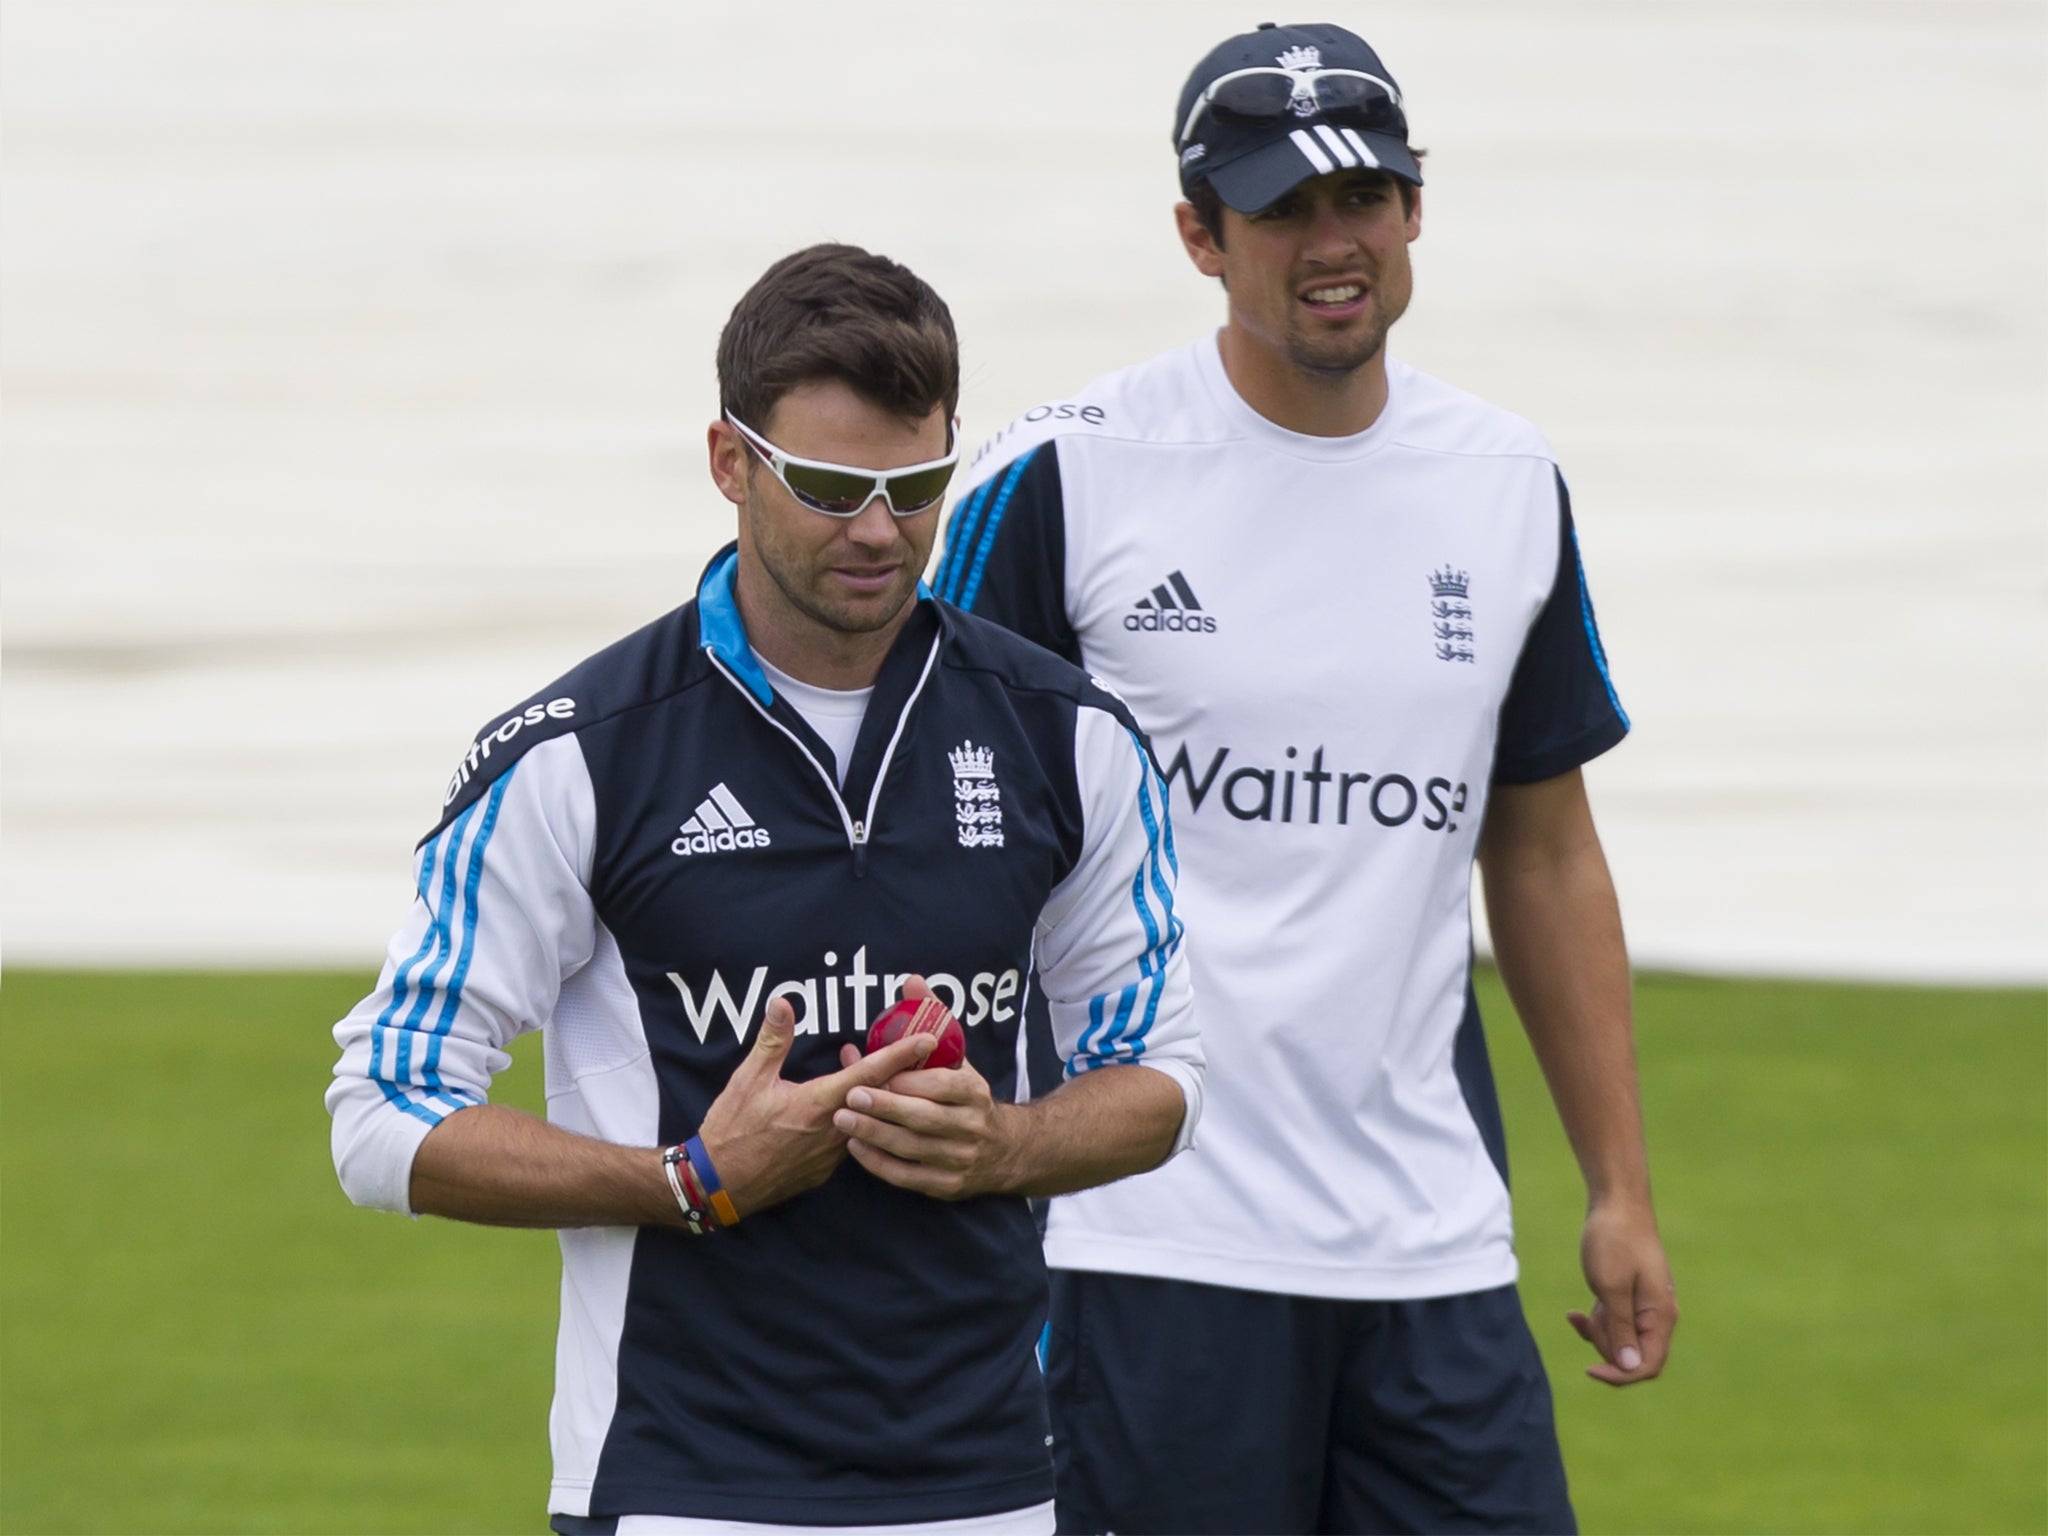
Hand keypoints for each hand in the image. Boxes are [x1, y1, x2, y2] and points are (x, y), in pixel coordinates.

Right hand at [695, 995, 933, 1220]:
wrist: (718, 1185)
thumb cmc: (732, 1130)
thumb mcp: (748, 1079)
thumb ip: (772, 1041)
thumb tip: (782, 1002)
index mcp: (819, 1104)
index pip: (870, 1074)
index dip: (901, 1055)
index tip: (929, 1039)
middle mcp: (834, 1131)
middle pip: (879, 1099)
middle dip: (901, 1075)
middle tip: (921, 1053)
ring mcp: (832, 1155)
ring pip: (867, 1121)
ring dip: (879, 1099)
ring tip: (888, 1076)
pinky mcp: (824, 1171)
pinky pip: (851, 1141)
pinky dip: (860, 1121)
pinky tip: (854, 1109)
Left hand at [830, 975, 1020, 1200]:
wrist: (1005, 1150)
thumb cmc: (966, 1096)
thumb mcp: (957, 1058)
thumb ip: (932, 1019)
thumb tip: (910, 980)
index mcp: (974, 1093)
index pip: (942, 1086)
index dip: (910, 1081)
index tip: (877, 1074)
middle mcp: (971, 1127)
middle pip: (924, 1119)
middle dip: (885, 1108)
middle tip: (850, 1096)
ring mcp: (959, 1159)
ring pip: (913, 1149)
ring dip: (875, 1136)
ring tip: (843, 1121)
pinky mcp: (947, 1185)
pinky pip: (909, 1177)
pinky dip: (880, 1164)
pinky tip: (856, 1148)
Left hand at [1568, 1198, 1676, 1384]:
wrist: (1617, 1203)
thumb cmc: (1614, 1242)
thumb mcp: (1611, 1287)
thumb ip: (1621, 1328)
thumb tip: (1629, 1367)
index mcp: (1661, 1316)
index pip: (1648, 1365)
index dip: (1620, 1375)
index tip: (1590, 1369)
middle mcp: (1658, 1316)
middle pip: (1632, 1355)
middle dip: (1604, 1346)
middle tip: (1585, 1320)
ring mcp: (1645, 1307)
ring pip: (1620, 1341)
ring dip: (1597, 1332)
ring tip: (1580, 1312)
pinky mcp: (1630, 1298)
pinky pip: (1614, 1323)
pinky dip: (1596, 1322)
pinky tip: (1575, 1314)